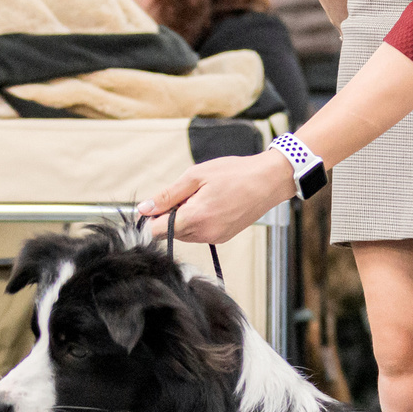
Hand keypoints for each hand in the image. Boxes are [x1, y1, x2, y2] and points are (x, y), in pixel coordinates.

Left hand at [137, 153, 293, 244]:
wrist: (269, 180)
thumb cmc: (235, 173)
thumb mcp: (196, 177)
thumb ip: (167, 196)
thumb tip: (143, 208)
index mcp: (195, 218)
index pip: (156, 231)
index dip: (151, 218)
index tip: (157, 204)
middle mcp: (204, 233)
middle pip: (170, 233)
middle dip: (170, 215)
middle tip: (186, 194)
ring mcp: (215, 238)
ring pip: (184, 234)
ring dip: (184, 218)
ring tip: (201, 197)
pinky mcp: (223, 238)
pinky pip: (199, 234)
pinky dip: (198, 221)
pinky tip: (211, 204)